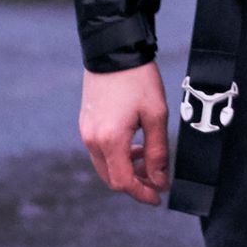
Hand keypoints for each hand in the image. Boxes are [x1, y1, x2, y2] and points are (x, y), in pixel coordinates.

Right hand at [79, 60, 169, 204]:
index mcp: (109, 140)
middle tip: (157, 179)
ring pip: (105, 166)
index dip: (142, 193)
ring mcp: (86, 131)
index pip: (123, 183)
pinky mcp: (86, 123)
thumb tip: (160, 180)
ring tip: (147, 160)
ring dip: (126, 169)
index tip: (158, 196)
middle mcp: (92, 140)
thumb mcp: (156, 115)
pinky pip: (100, 151)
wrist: (114, 49)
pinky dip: (117, 156)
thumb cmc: (137, 79)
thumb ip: (158, 152)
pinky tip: (134, 145)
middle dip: (135, 183)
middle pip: (112, 178)